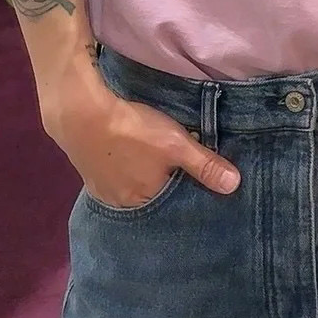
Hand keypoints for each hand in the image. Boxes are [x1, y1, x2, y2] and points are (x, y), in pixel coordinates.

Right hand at [44, 76, 240, 208]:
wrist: (82, 115)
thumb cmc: (134, 132)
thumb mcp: (176, 145)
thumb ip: (204, 165)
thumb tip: (234, 186)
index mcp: (143, 201)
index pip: (171, 202)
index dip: (182, 188)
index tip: (192, 176)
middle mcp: (120, 203)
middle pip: (149, 194)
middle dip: (162, 182)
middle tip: (172, 164)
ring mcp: (100, 189)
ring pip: (129, 184)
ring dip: (140, 173)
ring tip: (151, 159)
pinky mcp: (87, 171)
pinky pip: (112, 174)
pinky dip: (122, 167)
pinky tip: (126, 155)